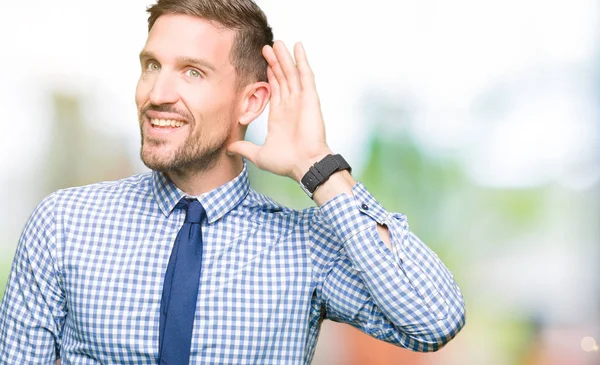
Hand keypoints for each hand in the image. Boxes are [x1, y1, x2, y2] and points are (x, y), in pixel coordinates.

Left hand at [227, 41, 331, 181]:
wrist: (304, 165)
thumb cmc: (287, 163)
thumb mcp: (260, 155)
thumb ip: (245, 148)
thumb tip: (229, 148)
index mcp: (279, 116)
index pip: (274, 89)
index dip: (269, 75)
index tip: (264, 62)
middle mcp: (291, 106)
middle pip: (282, 77)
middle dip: (275, 62)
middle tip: (267, 46)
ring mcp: (301, 101)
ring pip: (292, 73)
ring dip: (285, 58)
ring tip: (277, 42)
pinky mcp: (310, 99)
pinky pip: (306, 76)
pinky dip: (302, 61)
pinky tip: (298, 48)